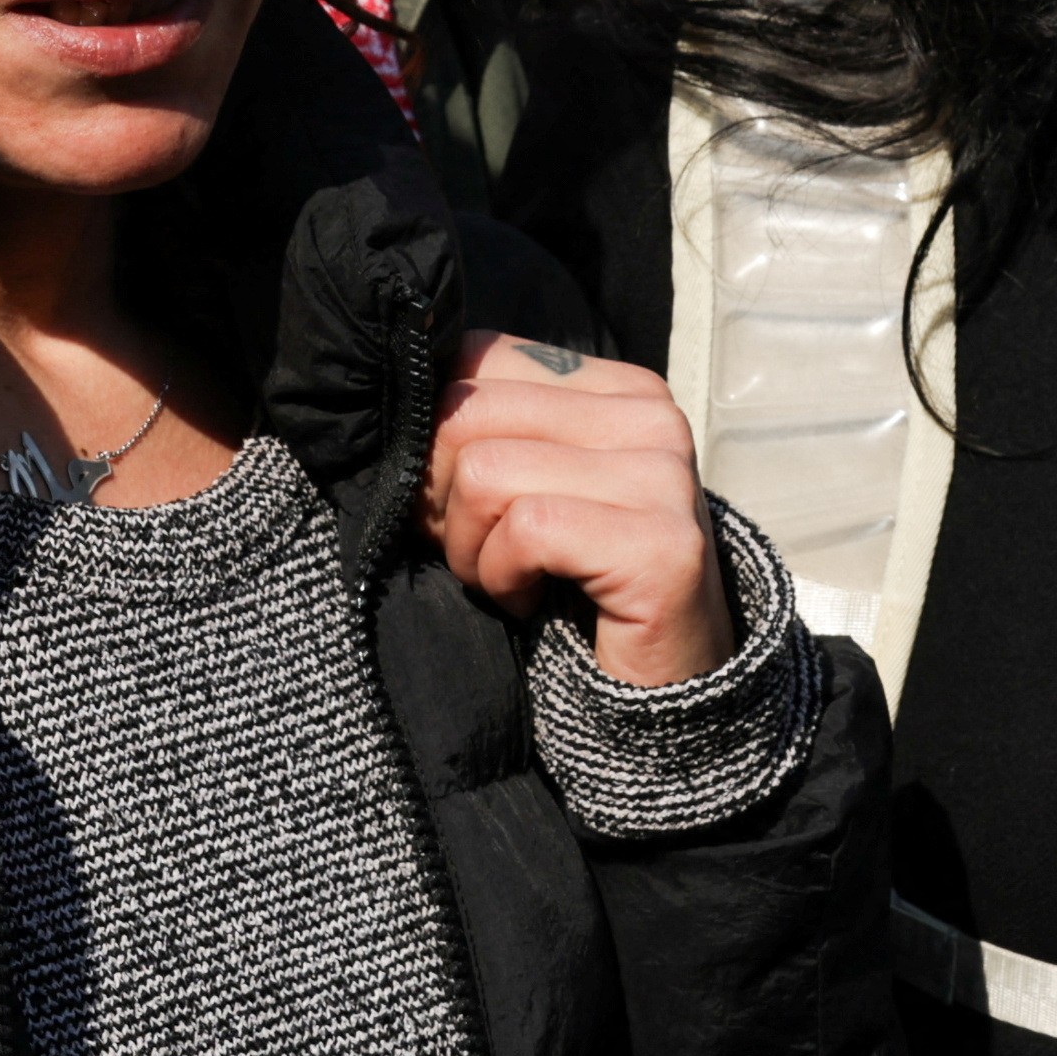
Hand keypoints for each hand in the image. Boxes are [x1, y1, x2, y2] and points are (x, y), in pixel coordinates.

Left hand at [419, 329, 730, 686]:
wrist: (651, 696)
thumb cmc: (566, 585)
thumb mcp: (520, 488)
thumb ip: (481, 431)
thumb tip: (394, 397)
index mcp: (616, 387)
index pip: (477, 358)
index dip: (436, 439)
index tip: (464, 505)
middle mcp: (650, 415)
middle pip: (468, 414)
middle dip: (444, 499)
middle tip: (480, 553)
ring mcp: (662, 476)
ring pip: (486, 473)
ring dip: (473, 549)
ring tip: (512, 579)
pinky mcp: (662, 544)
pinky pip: (527, 531)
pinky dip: (504, 579)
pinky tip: (533, 601)